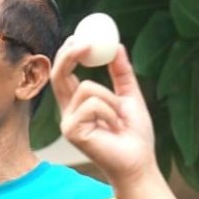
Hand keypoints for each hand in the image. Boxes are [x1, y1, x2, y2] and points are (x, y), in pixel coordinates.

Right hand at [50, 42, 157, 190]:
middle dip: (70, 54)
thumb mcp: (130, 96)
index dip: (70, 53)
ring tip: (120, 120)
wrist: (139, 162)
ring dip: (111, 99)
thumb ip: (122, 73)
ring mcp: (68, 123)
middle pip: (59, 74)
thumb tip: (117, 46)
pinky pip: (92, 104)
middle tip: (87, 42)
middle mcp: (69, 112)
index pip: (66, 73)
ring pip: (87, 88)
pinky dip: (110, 112)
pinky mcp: (72, 131)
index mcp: (79, 103)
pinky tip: (115, 129)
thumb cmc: (135, 136)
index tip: (83, 35)